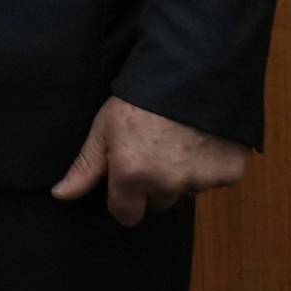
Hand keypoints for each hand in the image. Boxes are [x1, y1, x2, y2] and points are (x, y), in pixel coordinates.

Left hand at [51, 96, 248, 226]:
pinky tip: (202, 139)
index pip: (126, 215)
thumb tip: (61, 196)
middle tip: (153, 148)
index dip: (123, 198)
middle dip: (154, 182)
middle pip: (157, 201)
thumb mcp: (104, 128)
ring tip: (178, 139)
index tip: (125, 178)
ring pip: (186, 190)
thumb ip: (85, 167)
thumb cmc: (139, 99)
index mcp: (133, 176)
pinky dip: (209, 164)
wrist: (192, 75)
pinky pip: (214, 179)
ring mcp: (202, 181)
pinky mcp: (229, 173)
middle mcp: (168, 185)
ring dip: (182, 173)